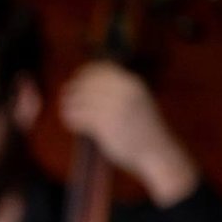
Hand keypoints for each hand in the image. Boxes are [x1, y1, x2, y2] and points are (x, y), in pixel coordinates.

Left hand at [58, 60, 199, 205]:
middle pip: (89, 84)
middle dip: (74, 89)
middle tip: (65, 97)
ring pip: (82, 100)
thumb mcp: (136, 101)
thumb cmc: (144, 128)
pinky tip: (70, 122)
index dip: (85, 73)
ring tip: (65, 111)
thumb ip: (118, 91)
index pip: (102, 70)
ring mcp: (115, 108)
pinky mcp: (106, 125)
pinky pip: (82, 117)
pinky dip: (72, 119)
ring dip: (70, 105)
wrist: (156, 151)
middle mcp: (124, 92)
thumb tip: (90, 83)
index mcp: (132, 83)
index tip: (76, 81)